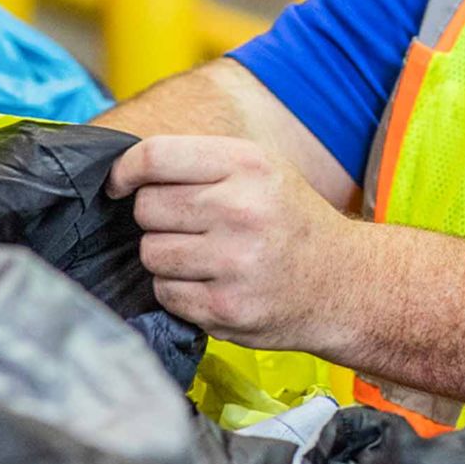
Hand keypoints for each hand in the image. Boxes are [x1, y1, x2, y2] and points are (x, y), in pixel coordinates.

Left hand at [110, 134, 365, 351]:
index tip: (120, 185)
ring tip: (206, 256)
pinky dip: (180, 290)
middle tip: (192, 225)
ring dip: (167, 257)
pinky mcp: (225, 307)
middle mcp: (241, 208)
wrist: (343, 283)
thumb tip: (123, 168)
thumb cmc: (290, 220)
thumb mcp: (262, 170)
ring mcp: (233, 261)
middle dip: (158, 217)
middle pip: (146, 207)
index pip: (155, 156)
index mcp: (248, 164)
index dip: (125, 171)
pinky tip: (213, 283)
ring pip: (150, 252)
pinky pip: (165, 292)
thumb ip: (201, 163)